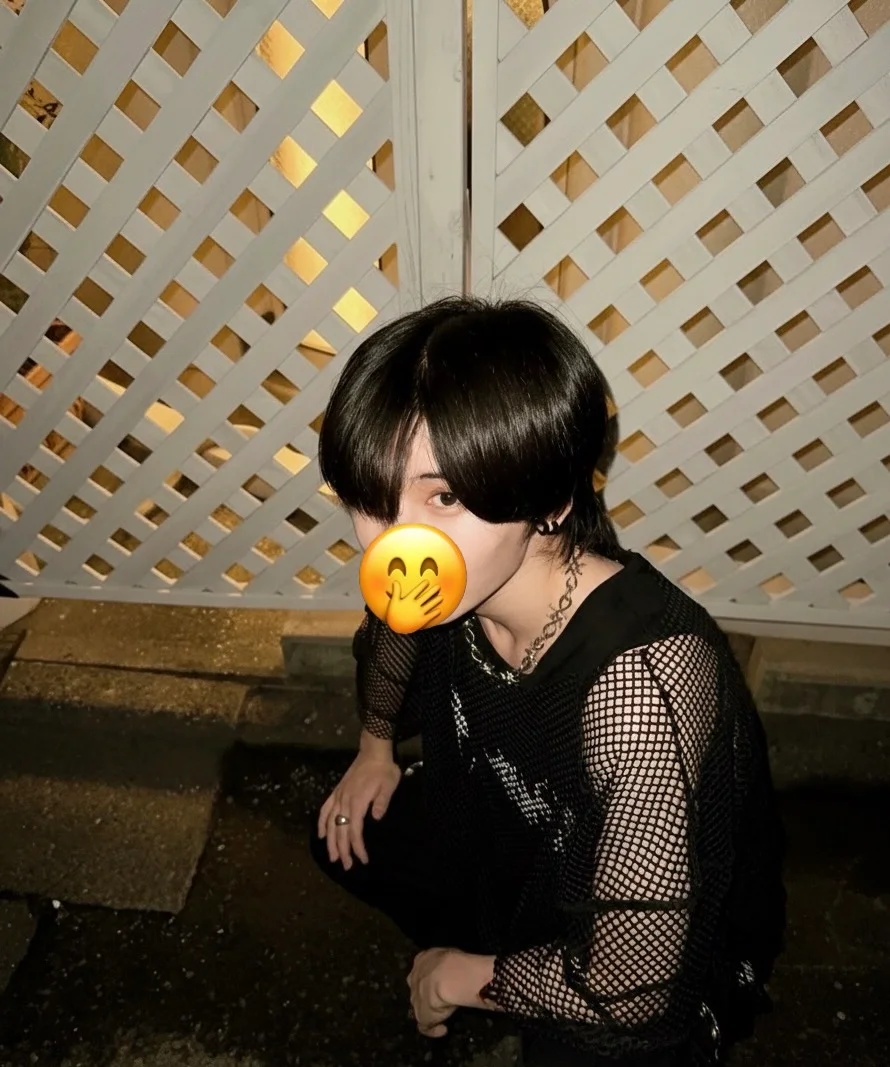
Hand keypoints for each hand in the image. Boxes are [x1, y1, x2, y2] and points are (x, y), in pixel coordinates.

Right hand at [318, 749, 401, 869]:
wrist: (373, 751)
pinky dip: (321, 823)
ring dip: (330, 842)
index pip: (355, 830)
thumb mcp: (389, 784)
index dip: (357, 846)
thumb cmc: (384, 769)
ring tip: (332, 857)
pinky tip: (321, 835)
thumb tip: (376, 818)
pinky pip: (325, 810)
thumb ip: (382, 801)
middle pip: (340, 830)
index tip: (362, 859)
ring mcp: (338, 796)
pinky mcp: (337, 792)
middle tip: (347, 866)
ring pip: (330, 823)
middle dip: (343, 850)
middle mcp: (344, 801)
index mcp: (357, 801)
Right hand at [385, 578, 443, 633]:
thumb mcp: (393, 602)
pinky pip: (430, 616)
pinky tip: (439, 610)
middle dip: (432, 591)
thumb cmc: (393, 614)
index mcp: (408, 600)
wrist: (395, 628)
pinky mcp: (421, 621)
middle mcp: (414, 605)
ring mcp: (419, 613)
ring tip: (441, 597)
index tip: (427, 582)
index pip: (417, 591)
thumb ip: (396, 591)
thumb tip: (395, 581)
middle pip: (425, 597)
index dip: (422, 586)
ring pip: (430, 605)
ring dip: (436, 601)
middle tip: (438, 586)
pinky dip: (435, 613)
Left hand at [407, 948, 458, 1037]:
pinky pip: (424, 1025)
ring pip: (420, 1006)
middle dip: (428, 994)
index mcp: (422, 959)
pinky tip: (444, 1029)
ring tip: (445, 1014)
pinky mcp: (420, 1014)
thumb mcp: (453, 957)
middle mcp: (414, 977)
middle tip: (442, 999)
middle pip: (419, 988)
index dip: (432, 979)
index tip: (443, 984)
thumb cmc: (455, 962)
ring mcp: (415, 997)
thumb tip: (459, 973)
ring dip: (432, 1010)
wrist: (448, 976)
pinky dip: (433, 1030)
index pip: (423, 971)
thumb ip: (450, 965)